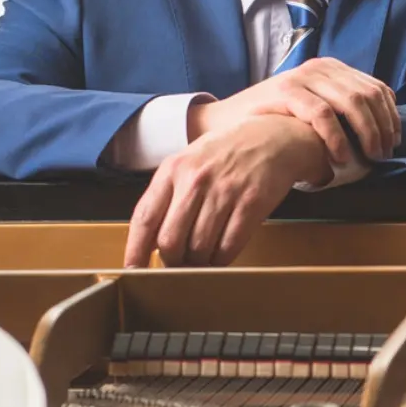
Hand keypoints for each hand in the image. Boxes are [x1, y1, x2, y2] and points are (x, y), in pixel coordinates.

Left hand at [124, 115, 329, 267]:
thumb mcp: (189, 162)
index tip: (133, 270)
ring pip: (199, 248)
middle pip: (170, 240)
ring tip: (201, 260)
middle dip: (172, 261)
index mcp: (173, 169)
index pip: (145, 218)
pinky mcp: (252, 203)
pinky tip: (220, 256)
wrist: (272, 136)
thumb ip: (168, 195)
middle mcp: (196, 180)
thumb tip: (150, 240)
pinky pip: (228, 246)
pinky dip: (221, 260)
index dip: (135, 250)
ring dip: (198, 263)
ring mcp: (225, 192)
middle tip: (178, 264)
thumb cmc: (225, 153)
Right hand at [190, 57, 399, 163]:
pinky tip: (340, 157)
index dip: (391, 116)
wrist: (228, 121)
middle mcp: (321, 67)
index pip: (376, 88)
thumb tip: (382, 129)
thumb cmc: (277, 120)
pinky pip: (323, 113)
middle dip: (382, 127)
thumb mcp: (315, 107)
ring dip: (366, 133)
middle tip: (383, 154)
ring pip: (352, 102)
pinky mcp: (286, 91)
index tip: (394, 141)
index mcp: (333, 69)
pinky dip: (337, 137)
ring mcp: (303, 76)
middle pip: (368, 95)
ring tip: (369, 157)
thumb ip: (343, 110)